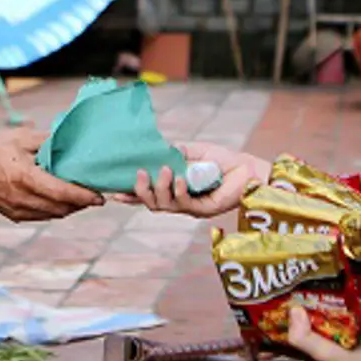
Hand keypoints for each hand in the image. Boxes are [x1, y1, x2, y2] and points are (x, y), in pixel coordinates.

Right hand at [0, 129, 103, 221]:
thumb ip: (48, 141)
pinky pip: (42, 217)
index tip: (100, 196)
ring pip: (54, 215)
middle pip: (61, 207)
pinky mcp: (14, 216)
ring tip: (81, 198)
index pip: (62, 193)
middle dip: (81, 203)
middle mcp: (22, 197)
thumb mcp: (22, 138)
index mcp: (25, 177)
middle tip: (95, 195)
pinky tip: (62, 202)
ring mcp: (17, 209)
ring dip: (70, 208)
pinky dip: (56, 211)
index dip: (83, 196)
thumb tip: (73, 141)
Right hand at [126, 142, 269, 218]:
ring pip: (164, 206)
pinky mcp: (203, 210)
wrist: (246, 168)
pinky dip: (179, 190)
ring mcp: (190, 208)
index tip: (115, 191)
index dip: (131, 195)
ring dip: (160, 188)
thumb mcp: (192, 151)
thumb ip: (174, 152)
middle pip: (151, 204)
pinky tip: (181, 178)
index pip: (148, 195)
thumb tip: (156, 149)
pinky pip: (185, 204)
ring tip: (164, 170)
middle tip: (140, 173)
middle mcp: (179, 201)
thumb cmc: (221, 160)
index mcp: (173, 189)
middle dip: (141, 191)